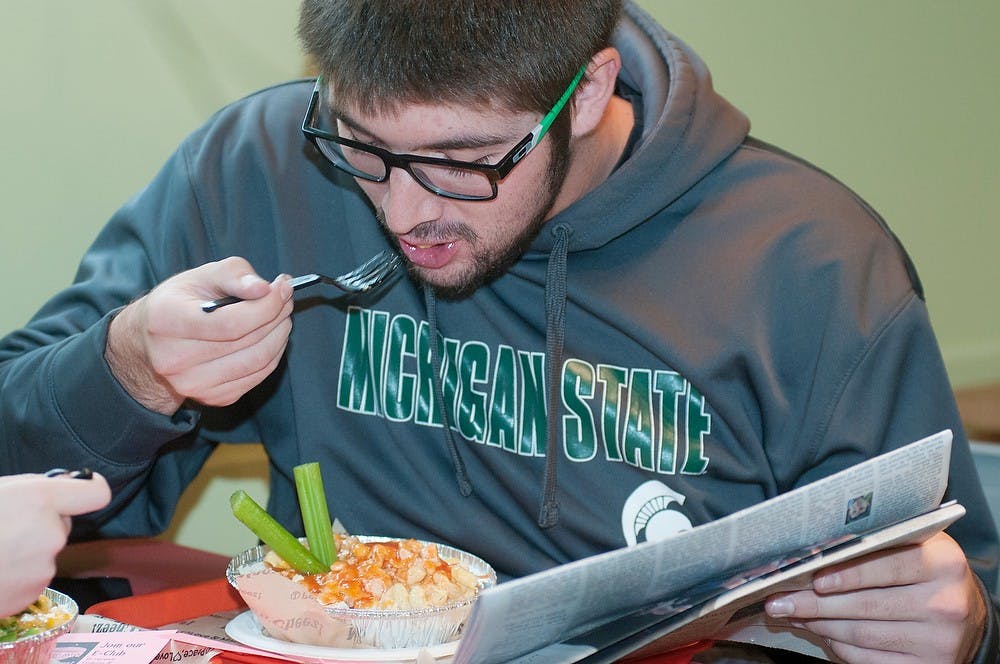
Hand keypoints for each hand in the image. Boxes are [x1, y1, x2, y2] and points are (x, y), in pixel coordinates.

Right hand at [0, 472, 110, 615]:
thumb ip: (31, 489)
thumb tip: (59, 486)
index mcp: (40, 501)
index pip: (96, 493)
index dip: (86, 491)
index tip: (77, 491)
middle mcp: (50, 534)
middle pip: (62, 525)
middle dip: (41, 524)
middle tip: (5, 527)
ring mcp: (43, 568)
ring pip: (45, 554)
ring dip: (26, 552)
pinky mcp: (32, 595)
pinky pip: (33, 578)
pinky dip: (17, 576)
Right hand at [105, 257, 294, 413]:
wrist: (149, 343)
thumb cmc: (178, 303)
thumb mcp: (200, 276)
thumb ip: (234, 275)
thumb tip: (265, 288)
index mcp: (166, 321)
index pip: (231, 322)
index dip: (266, 306)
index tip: (283, 288)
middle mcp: (174, 359)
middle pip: (247, 342)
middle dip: (277, 316)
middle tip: (286, 299)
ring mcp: (192, 384)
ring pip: (257, 362)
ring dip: (280, 336)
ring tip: (282, 316)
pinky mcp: (211, 398)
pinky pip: (256, 377)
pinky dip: (272, 355)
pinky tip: (270, 337)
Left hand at [765, 531, 986, 662]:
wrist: (965, 609)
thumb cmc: (924, 568)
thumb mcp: (911, 545)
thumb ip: (874, 544)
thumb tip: (812, 555)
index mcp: (943, 563)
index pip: (885, 567)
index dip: (846, 574)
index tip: (812, 578)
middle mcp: (945, 604)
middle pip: (866, 606)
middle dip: (815, 603)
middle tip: (779, 601)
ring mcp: (938, 640)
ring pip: (863, 635)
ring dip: (820, 624)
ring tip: (793, 613)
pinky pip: (870, 660)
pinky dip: (840, 647)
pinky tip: (820, 632)